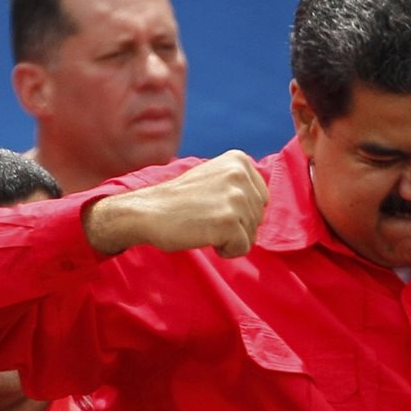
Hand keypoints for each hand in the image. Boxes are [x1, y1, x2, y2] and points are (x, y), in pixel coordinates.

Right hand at [86, 150, 268, 256]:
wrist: (147, 212)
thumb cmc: (180, 201)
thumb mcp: (214, 177)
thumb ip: (240, 185)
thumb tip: (263, 203)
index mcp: (239, 161)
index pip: (262, 199)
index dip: (240, 211)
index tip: (213, 205)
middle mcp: (240, 175)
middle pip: (259, 217)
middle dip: (236, 225)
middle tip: (206, 216)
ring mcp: (236, 198)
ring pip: (252, 234)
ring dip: (230, 237)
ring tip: (204, 224)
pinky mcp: (229, 221)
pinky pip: (243, 248)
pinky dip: (226, 250)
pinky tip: (205, 236)